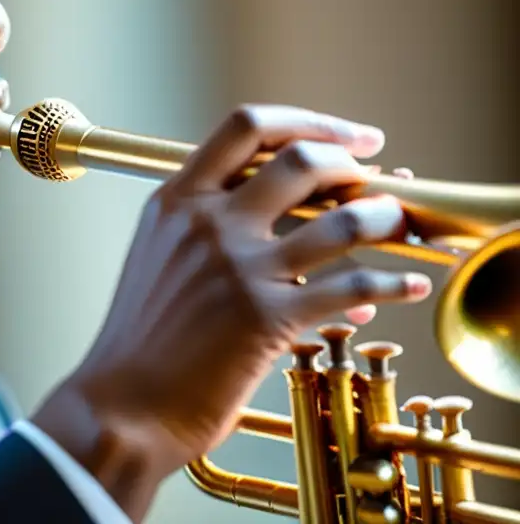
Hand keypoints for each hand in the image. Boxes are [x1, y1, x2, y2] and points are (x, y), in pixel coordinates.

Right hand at [32, 106, 430, 520]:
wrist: (121, 406)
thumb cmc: (139, 340)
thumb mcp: (156, 256)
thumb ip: (200, 221)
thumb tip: (267, 205)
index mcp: (176, 201)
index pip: (246, 127)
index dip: (308, 121)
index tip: (346, 135)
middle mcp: (208, 223)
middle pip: (301, 161)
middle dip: (354, 162)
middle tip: (378, 175)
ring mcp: (239, 268)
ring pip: (341, 221)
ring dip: (385, 218)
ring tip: (399, 224)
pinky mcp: (266, 318)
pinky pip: (351, 287)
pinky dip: (391, 285)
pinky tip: (407, 286)